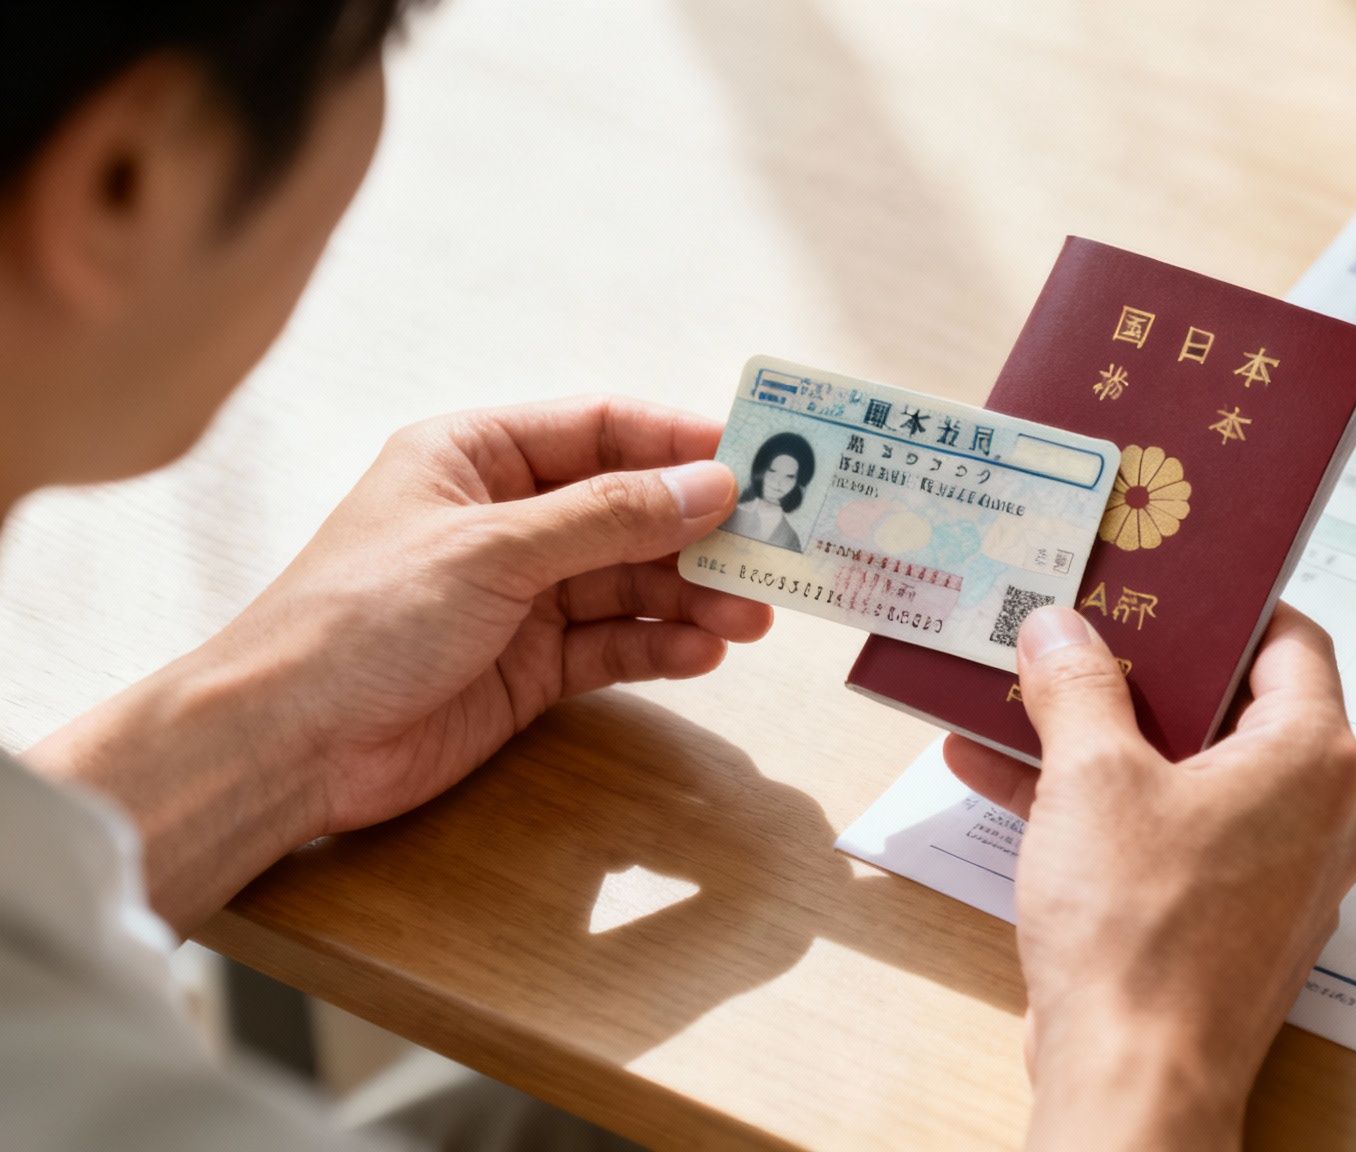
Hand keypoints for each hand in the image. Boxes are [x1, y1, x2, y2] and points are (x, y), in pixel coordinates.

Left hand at [29, 396, 770, 933]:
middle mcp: (503, 519)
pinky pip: (612, 644)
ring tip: (751, 615)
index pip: (600, 431)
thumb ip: (606, 517)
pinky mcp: (528, 666)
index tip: (757, 460)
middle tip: (774, 549)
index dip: (680, 442)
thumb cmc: (359, 620)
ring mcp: (518, 596)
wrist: (289, 744)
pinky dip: (659, 646)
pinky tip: (702, 653)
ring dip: (692, 595)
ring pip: (630, 581)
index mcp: (474, 457)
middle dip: (699, 531)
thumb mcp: (490, 550)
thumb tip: (708, 485)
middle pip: (628, 510)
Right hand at [944, 603, 1355, 1150]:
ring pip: (1185, 774)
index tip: (1164, 581)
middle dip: (1141, 670)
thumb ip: (1078, 686)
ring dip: (1101, 737)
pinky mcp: (1223, 922)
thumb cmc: (1139, 932)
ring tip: (1020, 692)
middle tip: (1081, 626)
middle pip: (1230, 707)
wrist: (1134, 1078)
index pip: (1291, 640)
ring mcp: (1271, 874)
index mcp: (1311, 759)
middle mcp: (1313, 814)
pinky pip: (1164, 836)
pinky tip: (1002, 774)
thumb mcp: (1092, 777)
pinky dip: (1098, 806)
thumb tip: (1060, 628)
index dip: (1226, 602)